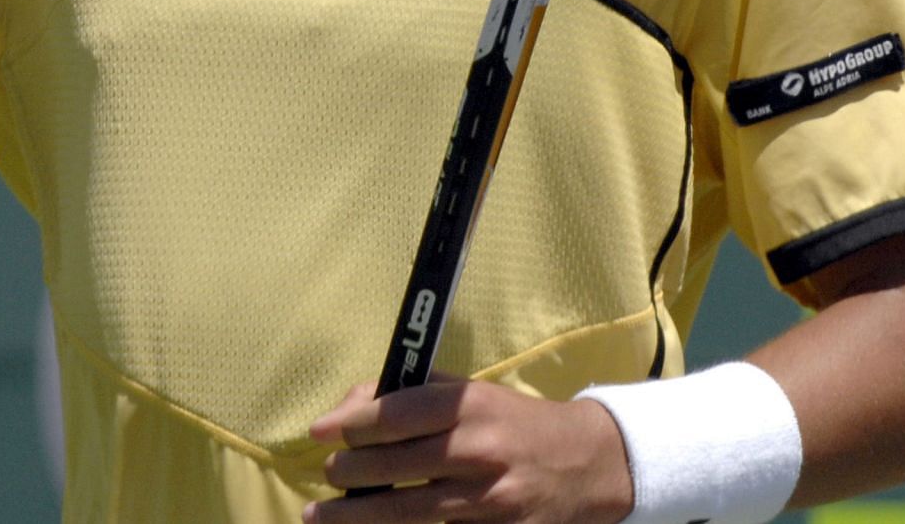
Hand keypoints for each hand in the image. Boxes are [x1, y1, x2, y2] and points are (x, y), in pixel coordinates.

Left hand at [306, 377, 633, 521]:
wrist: (585, 464)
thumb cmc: (512, 422)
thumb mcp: (470, 393)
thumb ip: (410, 393)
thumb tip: (348, 407)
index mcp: (471, 407)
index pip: (399, 413)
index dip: (352, 423)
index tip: (319, 432)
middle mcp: (480, 451)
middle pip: (398, 465)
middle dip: (349, 472)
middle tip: (328, 474)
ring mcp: (492, 501)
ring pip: (411, 513)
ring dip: (359, 516)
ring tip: (323, 516)